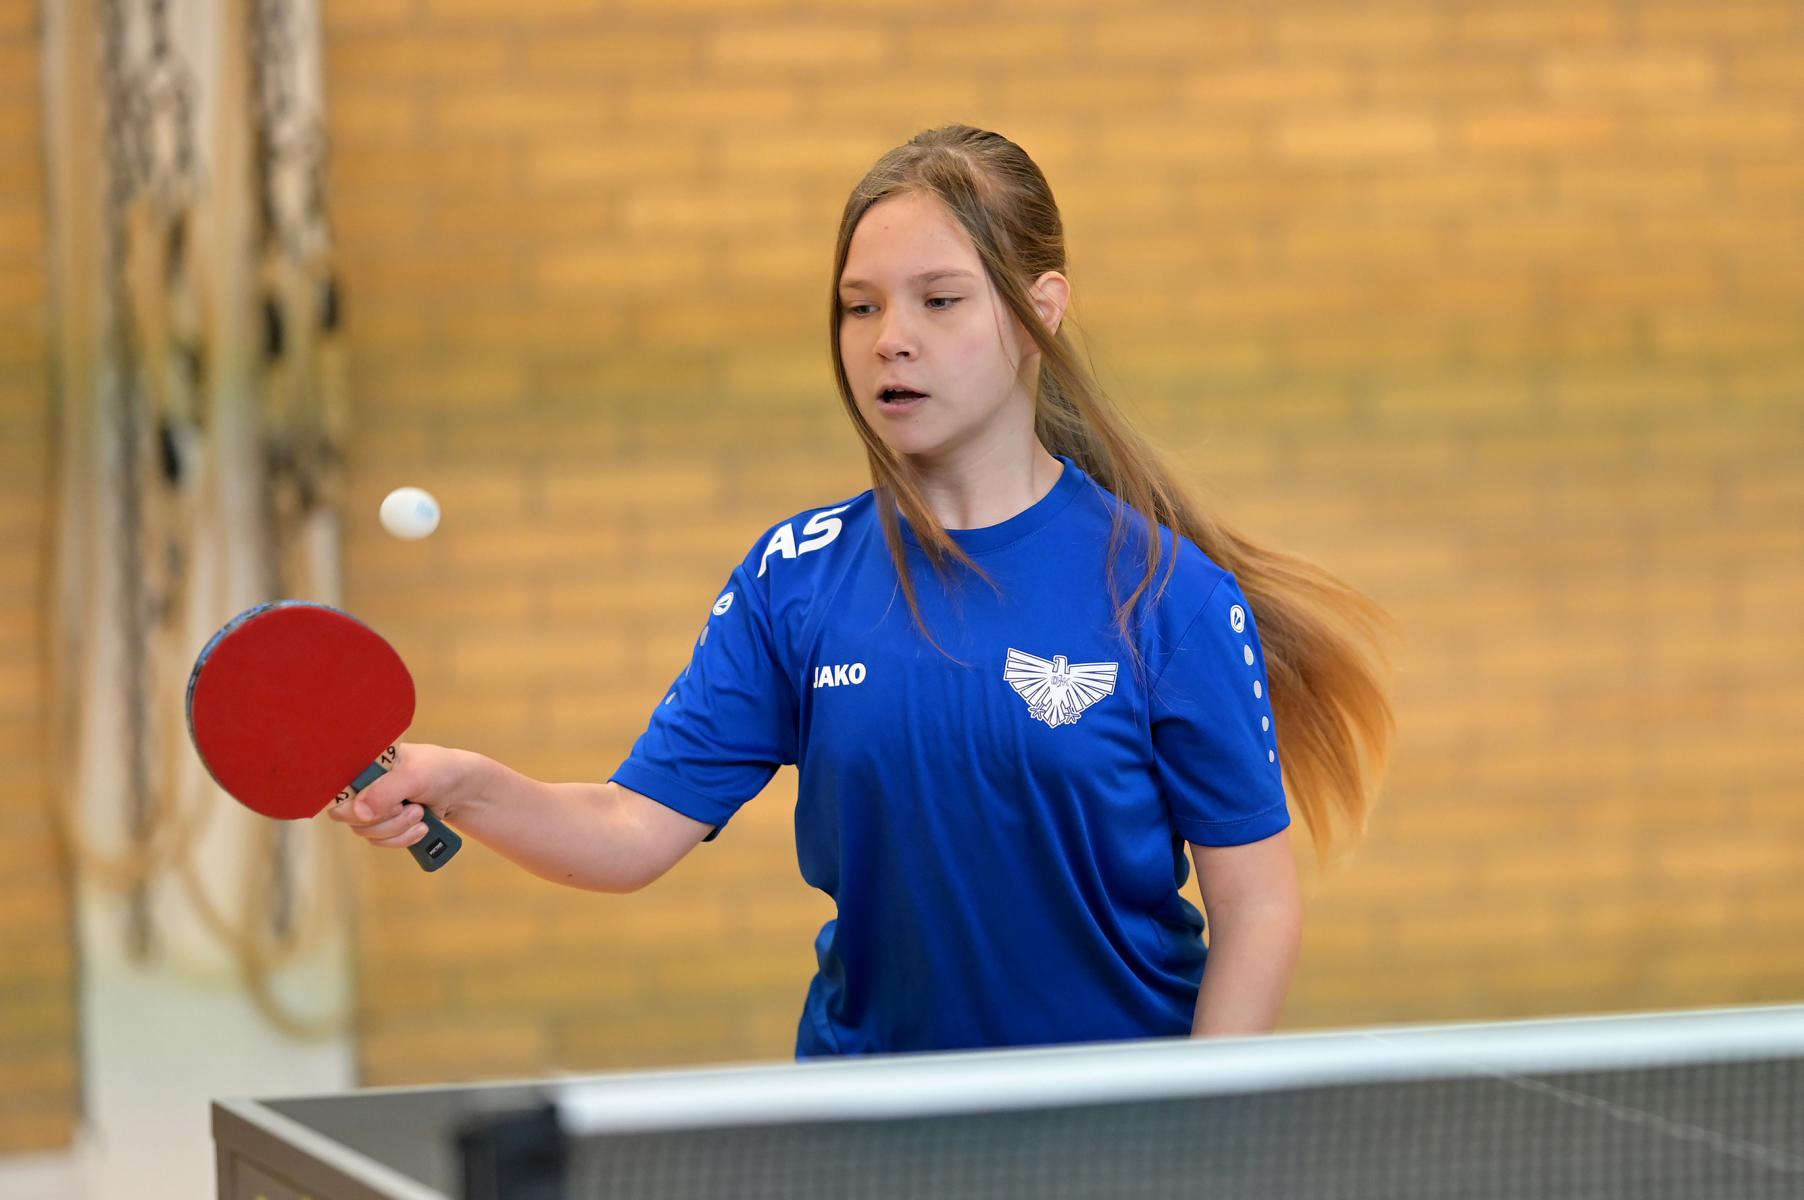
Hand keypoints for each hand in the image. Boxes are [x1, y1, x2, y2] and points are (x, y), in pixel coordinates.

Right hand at [326, 741, 470, 850]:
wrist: (464, 790)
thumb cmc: (440, 771)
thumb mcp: (414, 776)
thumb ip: (385, 792)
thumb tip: (358, 813)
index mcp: (364, 763)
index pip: (334, 787)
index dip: (349, 802)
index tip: (374, 806)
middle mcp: (363, 784)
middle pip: (347, 815)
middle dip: (382, 817)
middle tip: (407, 807)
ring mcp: (373, 806)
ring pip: (366, 832)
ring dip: (397, 828)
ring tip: (420, 813)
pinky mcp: (385, 824)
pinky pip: (381, 841)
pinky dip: (402, 839)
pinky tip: (421, 827)